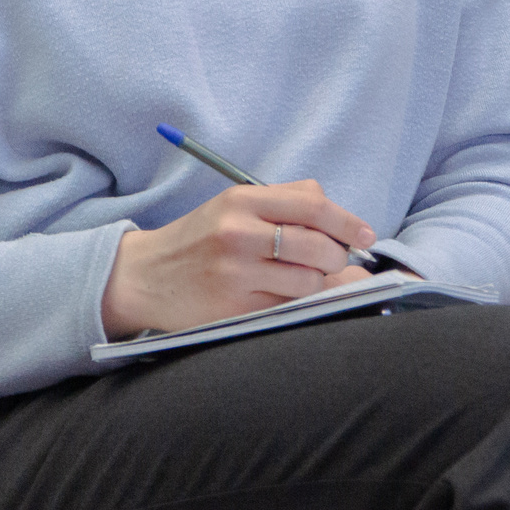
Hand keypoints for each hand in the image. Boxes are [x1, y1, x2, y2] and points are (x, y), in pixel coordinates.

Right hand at [101, 180, 377, 336]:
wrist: (145, 276)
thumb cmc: (199, 240)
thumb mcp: (232, 207)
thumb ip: (285, 205)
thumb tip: (346, 227)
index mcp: (241, 200)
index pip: (313, 203)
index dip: (347, 221)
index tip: (364, 235)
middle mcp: (239, 233)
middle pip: (318, 245)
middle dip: (338, 256)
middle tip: (335, 261)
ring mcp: (236, 273)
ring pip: (309, 281)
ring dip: (319, 283)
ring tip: (305, 279)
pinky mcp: (234, 309)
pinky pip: (289, 308)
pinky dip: (298, 304)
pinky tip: (287, 297)